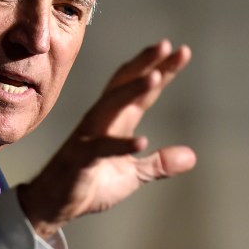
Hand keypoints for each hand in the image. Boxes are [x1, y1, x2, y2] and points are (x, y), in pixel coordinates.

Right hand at [16, 39, 195, 238]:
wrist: (56, 203)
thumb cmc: (90, 182)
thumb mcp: (133, 174)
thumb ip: (159, 164)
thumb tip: (192, 156)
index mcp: (117, 121)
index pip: (143, 91)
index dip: (162, 71)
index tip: (182, 52)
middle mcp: (102, 120)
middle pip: (125, 85)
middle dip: (146, 65)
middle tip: (167, 46)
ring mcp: (90, 136)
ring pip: (112, 105)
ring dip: (133, 91)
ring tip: (155, 77)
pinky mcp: (82, 158)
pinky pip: (102, 148)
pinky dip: (121, 144)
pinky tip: (142, 141)